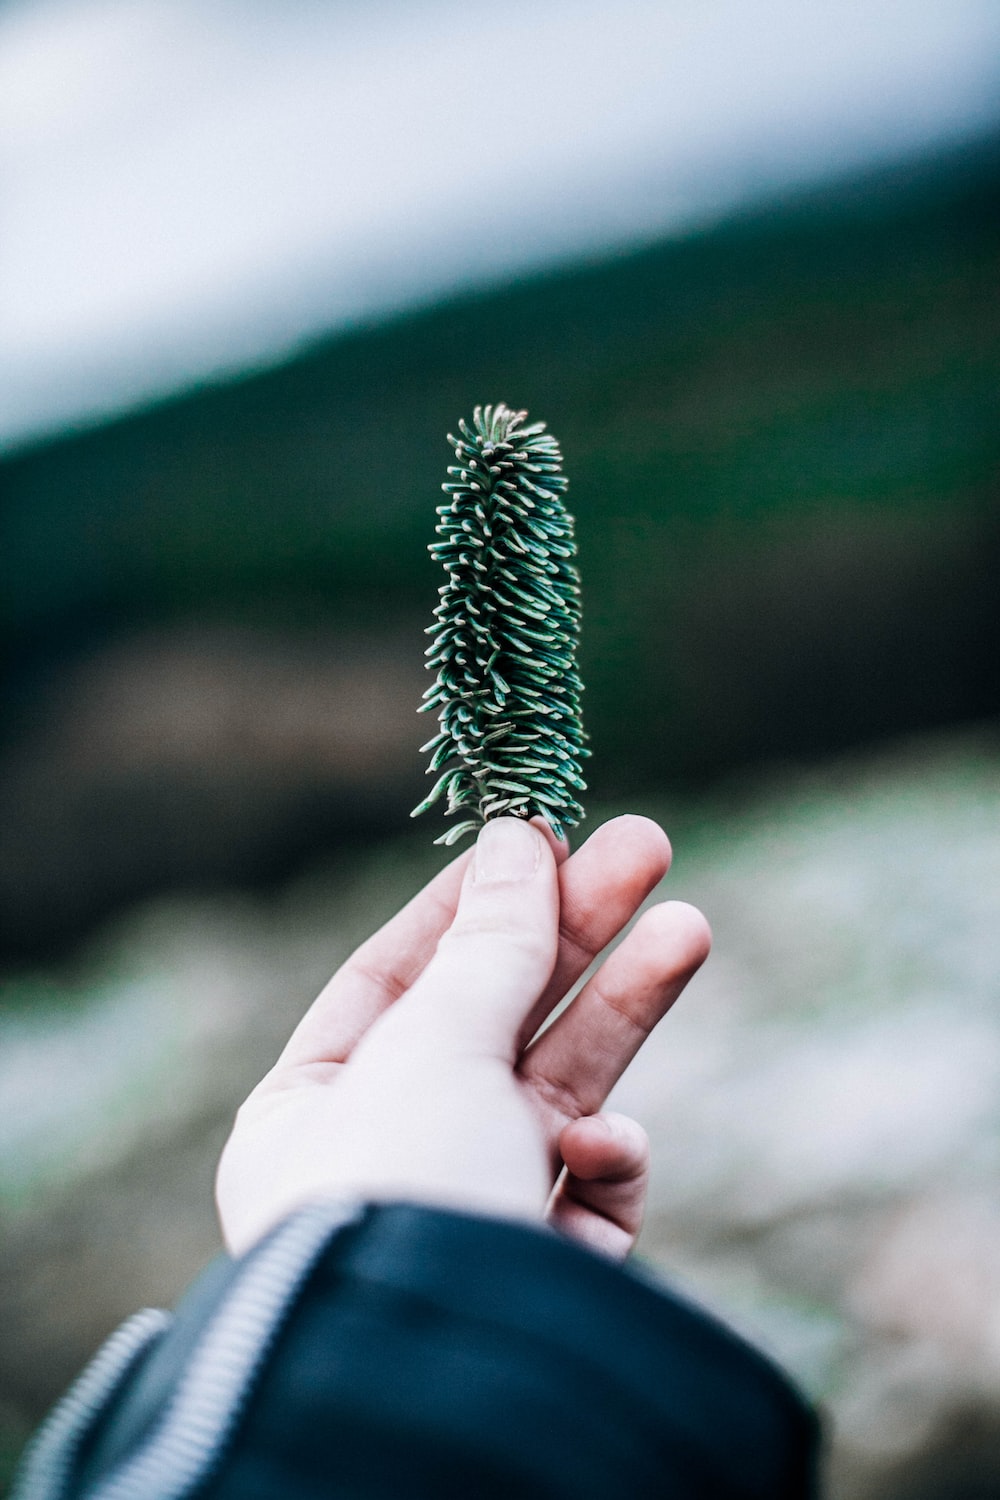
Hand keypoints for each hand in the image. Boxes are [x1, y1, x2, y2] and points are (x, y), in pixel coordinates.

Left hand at [216, 815, 710, 1260]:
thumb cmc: (400, 1198)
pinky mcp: (549, 1265)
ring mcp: (474, 1210)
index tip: (536, 835)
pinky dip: (607, 1160)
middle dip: (576, 932)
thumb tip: (517, 838)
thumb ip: (491, 945)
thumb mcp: (435, 1046)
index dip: (469, 902)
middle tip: (647, 846)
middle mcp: (390, 1155)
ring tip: (690, 926)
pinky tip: (601, 1151)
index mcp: (312, 1108)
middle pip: (496, 1015)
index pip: (393, 976)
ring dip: (625, 1006)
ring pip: (560, 1085)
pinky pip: (591, 1185)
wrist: (448, 1400)